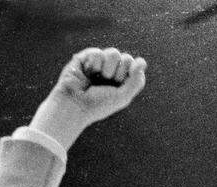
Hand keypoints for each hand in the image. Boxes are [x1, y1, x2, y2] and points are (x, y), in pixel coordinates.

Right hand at [30, 47, 146, 149]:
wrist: (74, 105)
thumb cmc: (98, 105)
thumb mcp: (123, 97)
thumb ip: (137, 81)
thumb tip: (142, 62)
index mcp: (121, 81)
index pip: (135, 66)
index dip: (132, 72)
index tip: (122, 82)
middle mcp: (111, 71)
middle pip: (126, 58)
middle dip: (119, 71)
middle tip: (108, 82)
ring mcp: (98, 64)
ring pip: (113, 53)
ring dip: (108, 68)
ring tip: (98, 77)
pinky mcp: (84, 58)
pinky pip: (97, 52)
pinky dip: (93, 64)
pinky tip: (87, 72)